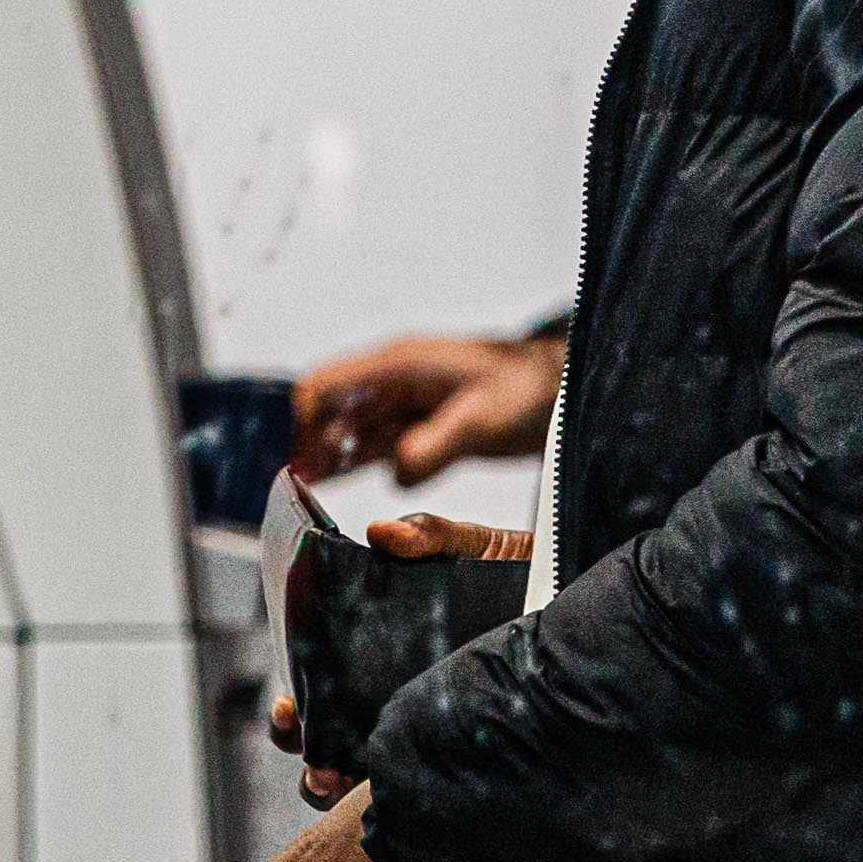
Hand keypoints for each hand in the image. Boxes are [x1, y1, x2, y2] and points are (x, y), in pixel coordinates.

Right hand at [269, 515, 536, 807]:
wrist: (571, 589)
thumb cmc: (513, 569)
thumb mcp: (468, 546)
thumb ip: (428, 534)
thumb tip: (380, 532)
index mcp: (373, 656)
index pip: (316, 696)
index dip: (292, 714)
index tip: (286, 710)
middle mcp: (392, 698)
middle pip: (328, 745)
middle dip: (306, 754)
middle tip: (309, 750)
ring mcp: (427, 725)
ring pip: (368, 776)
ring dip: (340, 784)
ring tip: (336, 781)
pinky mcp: (468, 743)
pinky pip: (431, 782)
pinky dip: (404, 791)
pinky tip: (400, 785)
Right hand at [293, 333, 563, 484]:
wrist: (561, 386)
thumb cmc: (528, 388)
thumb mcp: (483, 419)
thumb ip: (436, 444)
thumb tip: (396, 472)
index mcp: (399, 364)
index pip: (325, 386)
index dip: (305, 425)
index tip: (302, 469)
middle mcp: (392, 378)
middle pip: (328, 410)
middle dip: (312, 446)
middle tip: (301, 494)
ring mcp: (403, 399)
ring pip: (346, 428)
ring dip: (328, 457)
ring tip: (307, 496)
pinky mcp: (417, 422)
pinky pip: (371, 441)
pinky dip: (352, 461)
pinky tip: (336, 484)